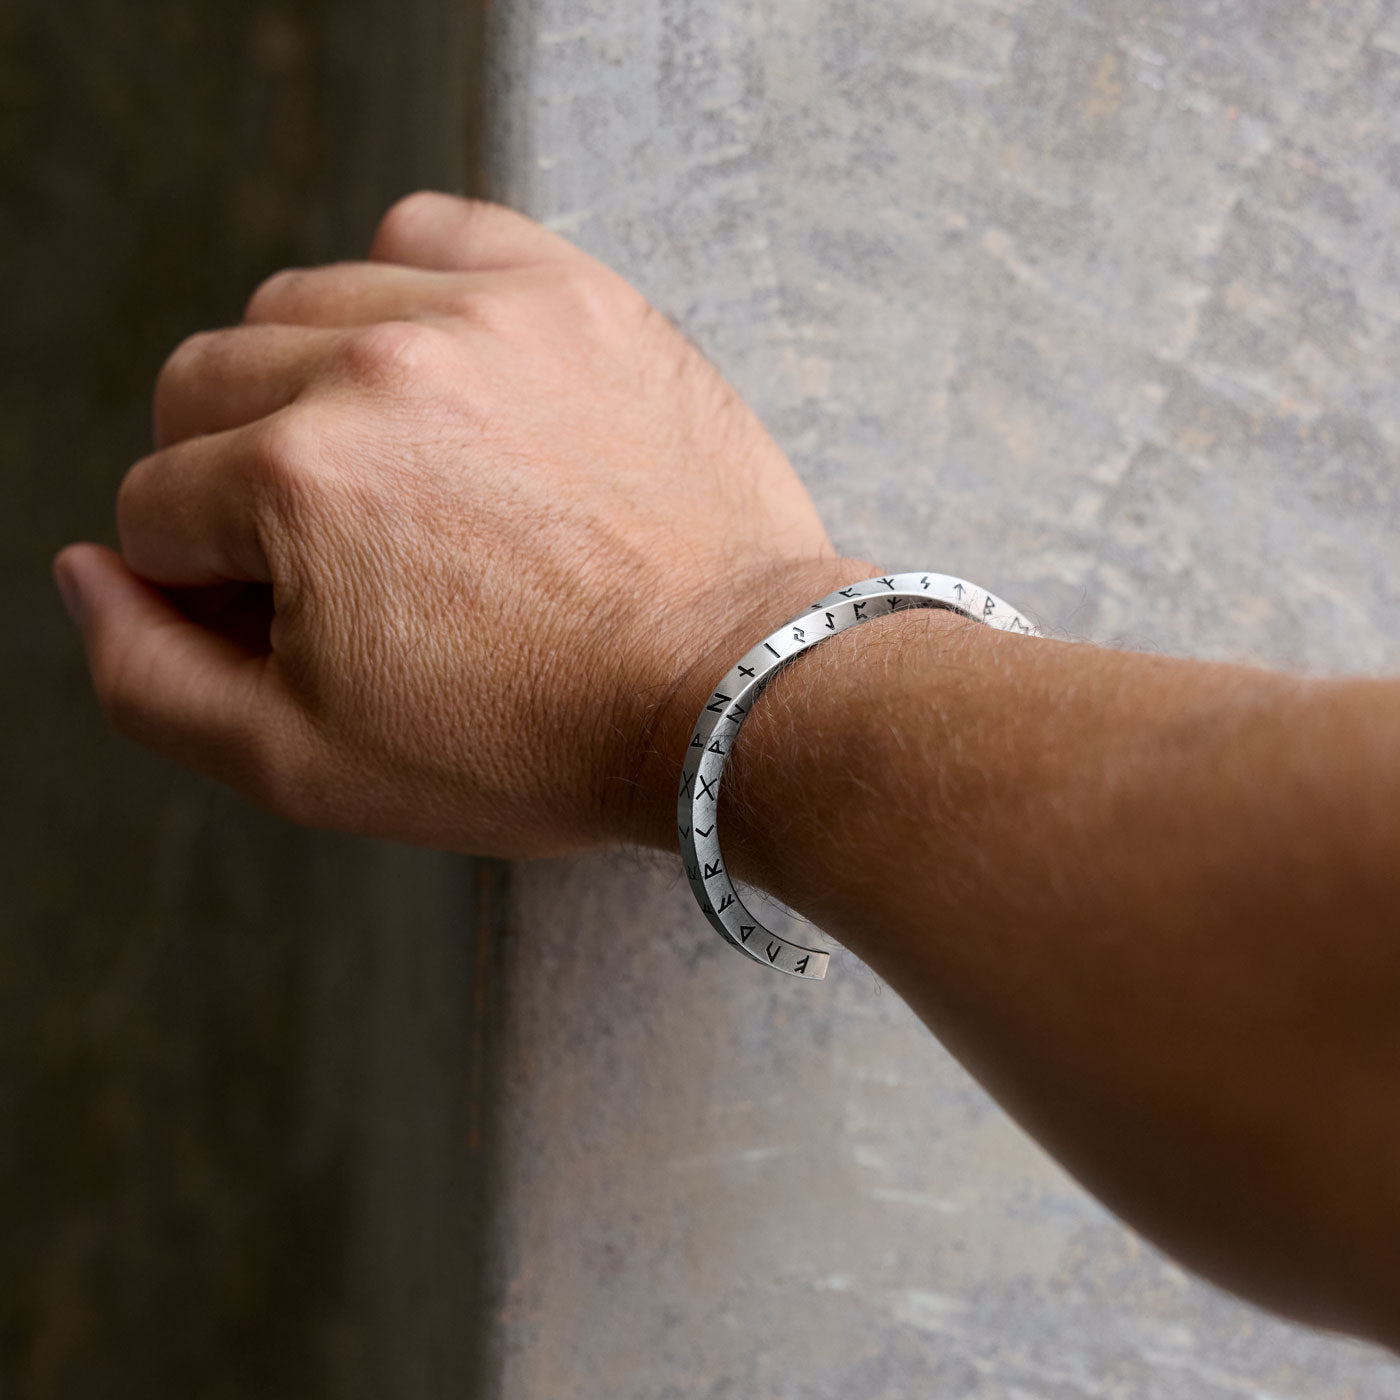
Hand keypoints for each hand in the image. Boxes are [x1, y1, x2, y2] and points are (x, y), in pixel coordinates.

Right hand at [55, 193, 868, 857]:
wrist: (728, 691)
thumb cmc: (541, 739)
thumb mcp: (309, 764)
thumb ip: (151, 674)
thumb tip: (88, 574)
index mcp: (295, 480)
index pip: (158, 504)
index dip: (202, 576)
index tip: (280, 611)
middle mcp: (376, 368)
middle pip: (205, 386)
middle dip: (229, 478)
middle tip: (320, 550)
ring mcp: (481, 314)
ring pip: (302, 304)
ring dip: (309, 386)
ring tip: (390, 472)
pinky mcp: (569, 291)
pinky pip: (431, 230)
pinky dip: (406, 283)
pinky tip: (437, 368)